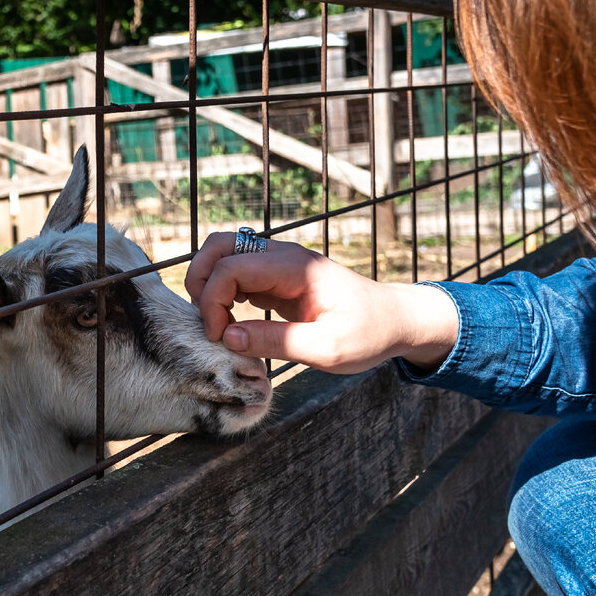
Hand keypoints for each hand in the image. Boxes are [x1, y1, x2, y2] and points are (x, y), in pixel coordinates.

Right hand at [184, 232, 457, 373]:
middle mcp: (283, 258)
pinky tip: (231, 323)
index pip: (232, 267)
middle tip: (205, 320)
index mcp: (295, 268)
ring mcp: (279, 265)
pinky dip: (223, 293)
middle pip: (220, 245)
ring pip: (225, 255)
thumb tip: (229, 338)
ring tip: (216, 323)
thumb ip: (277, 342)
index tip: (219, 337)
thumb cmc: (369, 334)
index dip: (213, 300)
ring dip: (209, 284)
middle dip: (200, 279)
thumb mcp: (327, 349)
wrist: (396, 321)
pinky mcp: (277, 279)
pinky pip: (237, 273)